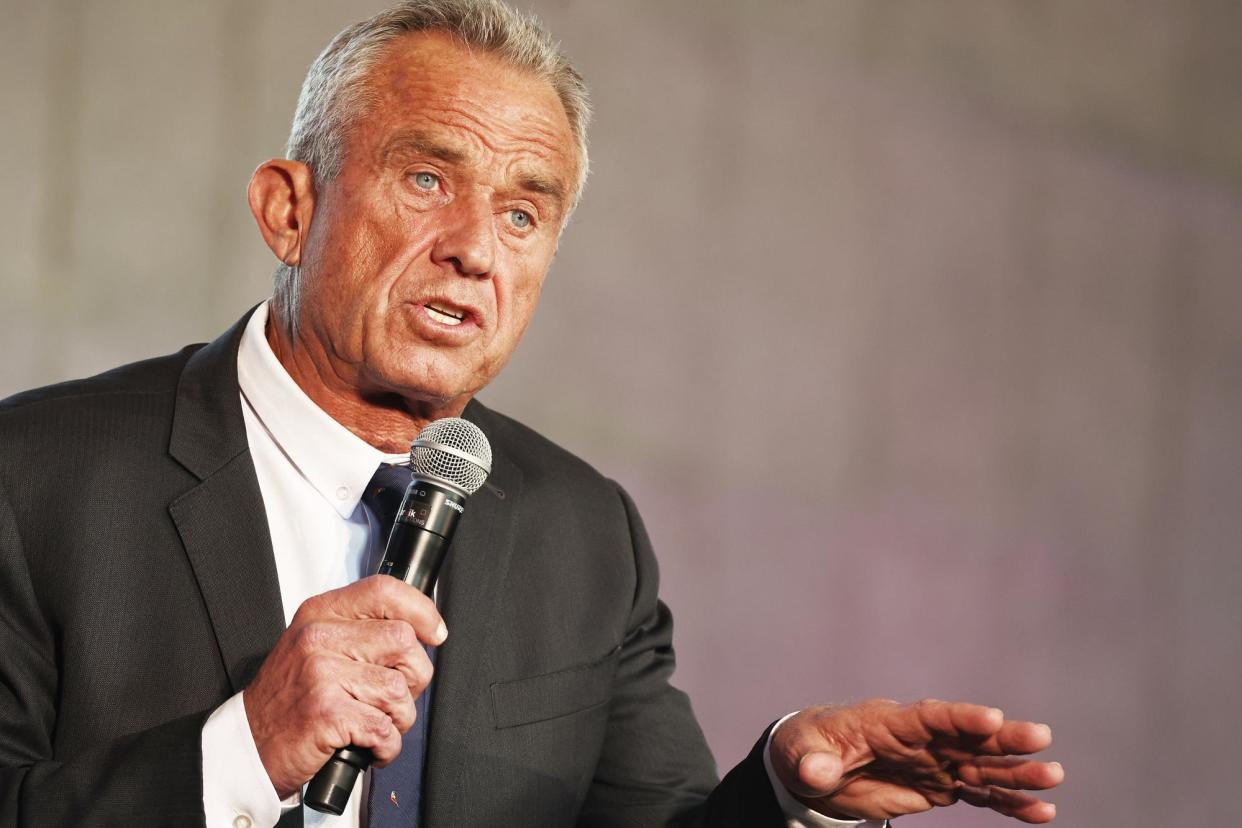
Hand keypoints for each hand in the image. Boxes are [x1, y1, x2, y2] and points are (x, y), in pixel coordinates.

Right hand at [243, 575, 446, 797]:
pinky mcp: (327, 712)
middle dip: (413, 677)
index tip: (434, 632)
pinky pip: (385, 728)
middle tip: (392, 697)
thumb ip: (359, 631)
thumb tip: (419, 630)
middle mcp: (319, 638)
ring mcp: (322, 673)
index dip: (420, 610)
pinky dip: (386, 746)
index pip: (384, 591)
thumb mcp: (315, 648)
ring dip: (398, 718)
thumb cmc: (288, 701)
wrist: (247, 746)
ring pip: (399, 689)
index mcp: (319, 614)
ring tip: (374, 724)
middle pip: (403, 642)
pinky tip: (369, 746)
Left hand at [769, 699, 1062, 822]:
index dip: (960, 717)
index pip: (929, 716)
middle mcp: (921, 739)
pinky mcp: (942, 785)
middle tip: (1041, 737)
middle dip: (1003, 737)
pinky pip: (981, 794)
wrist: (815, 763)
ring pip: (983, 766)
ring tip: (1053, 777)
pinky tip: (1042, 812)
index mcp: (888, 721)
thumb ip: (812, 761)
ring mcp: (935, 761)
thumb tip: (817, 771)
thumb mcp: (800, 752)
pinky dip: (1010, 804)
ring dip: (1017, 772)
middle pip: (967, 736)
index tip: (992, 717)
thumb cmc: (808, 746)